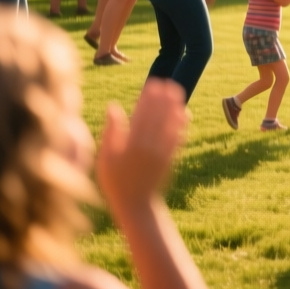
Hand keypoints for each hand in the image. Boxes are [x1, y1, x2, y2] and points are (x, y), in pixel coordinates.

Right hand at [96, 78, 187, 214]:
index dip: (148, 98)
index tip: (152, 84)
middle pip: (158, 116)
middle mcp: (149, 146)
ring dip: (174, 108)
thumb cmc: (115, 181)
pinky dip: (181, 125)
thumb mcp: (105, 157)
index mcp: (131, 144)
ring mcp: (162, 153)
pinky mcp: (171, 159)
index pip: (141, 114)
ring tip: (178, 93)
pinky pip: (178, 138)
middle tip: (168, 83)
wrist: (136, 205)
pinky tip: (183, 114)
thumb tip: (113, 106)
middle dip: (163, 99)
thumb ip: (111, 131)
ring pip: (170, 125)